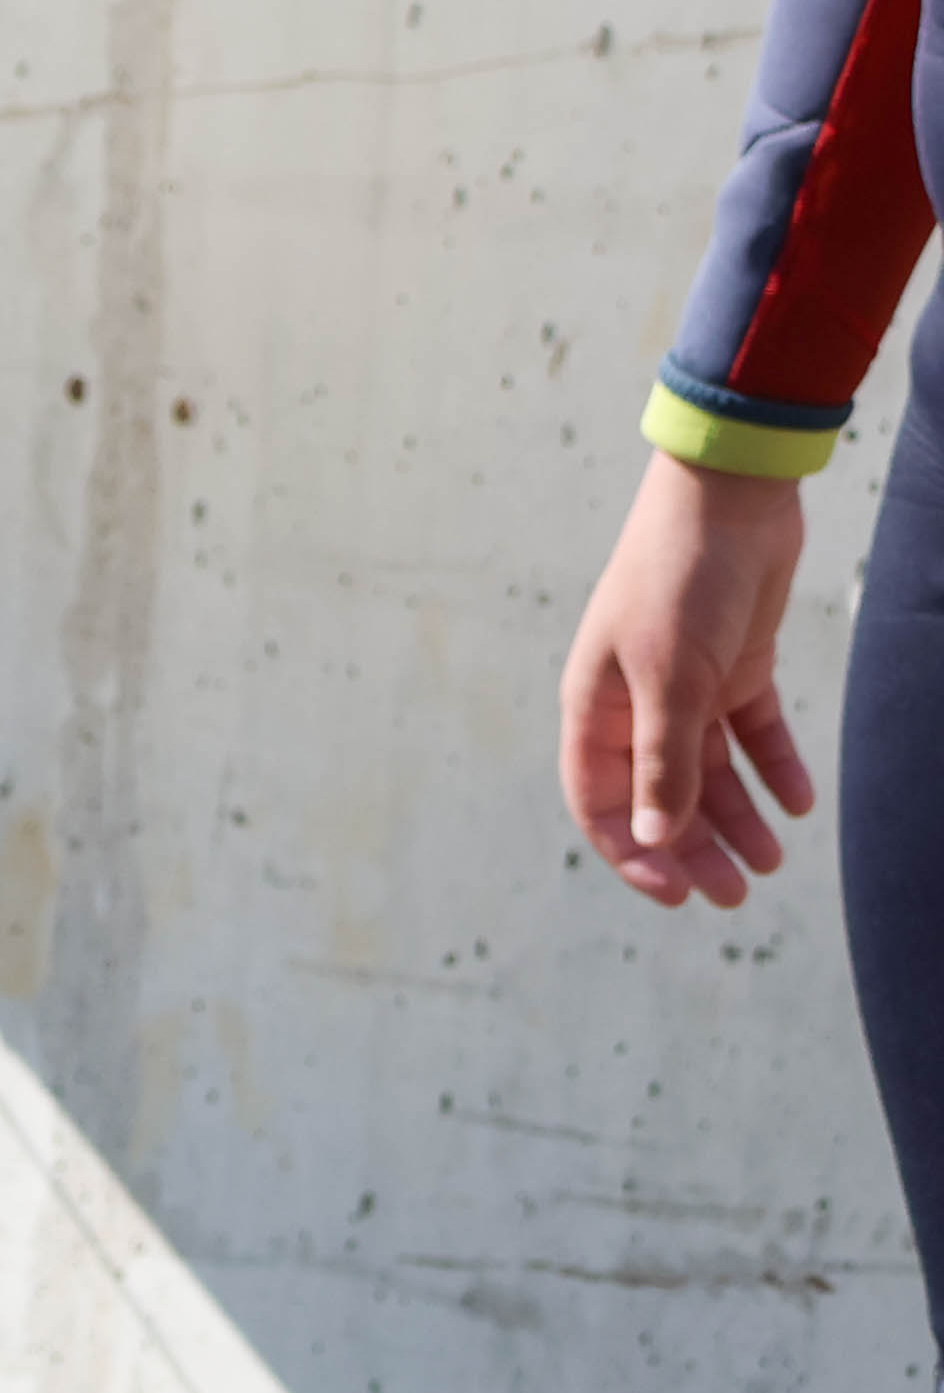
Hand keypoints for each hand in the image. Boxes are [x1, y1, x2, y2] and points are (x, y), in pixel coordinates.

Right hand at [559, 454, 816, 907]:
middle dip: (695, 849)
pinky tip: (798, 803)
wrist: (731, 497)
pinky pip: (752, 733)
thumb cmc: (679, 580)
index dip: (633, 853)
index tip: (676, 894)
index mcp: (596, 708)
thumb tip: (656, 839)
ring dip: (738, 818)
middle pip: (660, 797)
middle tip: (734, 895)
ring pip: (709, 772)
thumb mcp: (672, 677)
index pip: (601, 802)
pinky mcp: (736, 667)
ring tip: (772, 861)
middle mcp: (636, 706)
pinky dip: (773, 767)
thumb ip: (663, 760)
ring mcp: (687, 687)